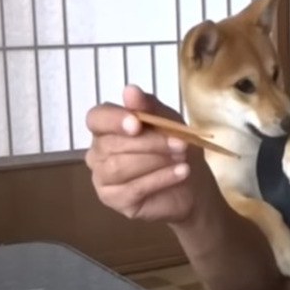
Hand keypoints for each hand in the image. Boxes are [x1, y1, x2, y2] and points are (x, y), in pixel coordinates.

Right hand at [85, 85, 210, 223]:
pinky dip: (160, 178)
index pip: (96, 118)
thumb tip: (130, 90)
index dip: (114, 120)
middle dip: (150, 143)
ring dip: (156, 160)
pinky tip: (180, 173)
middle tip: (181, 144)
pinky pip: (132, 188)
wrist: (192, 184)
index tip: (137, 124)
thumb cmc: (175, 148)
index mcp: (106, 128)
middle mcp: (97, 152)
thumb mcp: (168, 121)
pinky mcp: (113, 199)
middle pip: (112, 144)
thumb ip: (148, 106)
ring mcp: (102, 178)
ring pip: (119, 167)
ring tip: (182, 158)